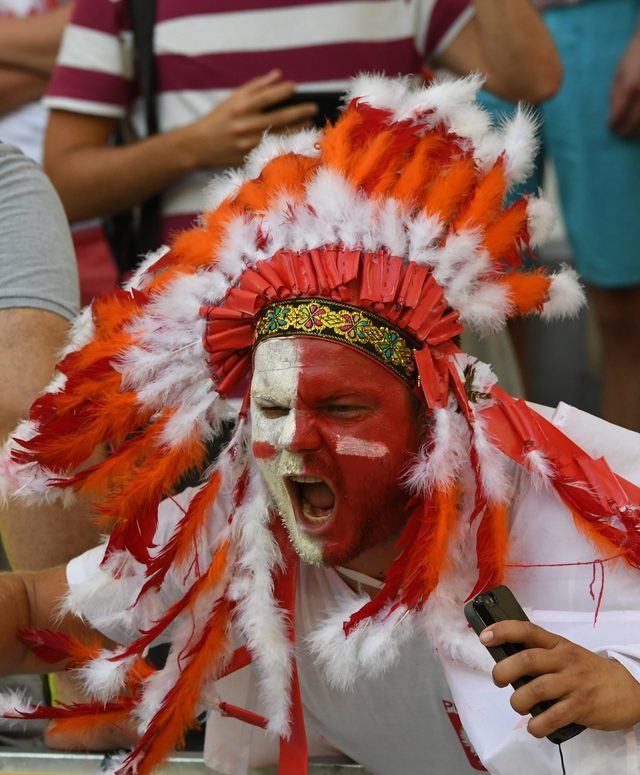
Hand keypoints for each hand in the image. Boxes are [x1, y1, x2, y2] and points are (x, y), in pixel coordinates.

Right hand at [185, 69, 317, 167]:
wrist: (198, 146)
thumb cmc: (218, 119)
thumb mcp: (232, 99)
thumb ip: (255, 86)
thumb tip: (278, 75)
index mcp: (240, 108)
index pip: (265, 97)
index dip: (282, 91)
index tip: (295, 87)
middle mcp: (245, 125)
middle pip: (277, 118)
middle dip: (298, 112)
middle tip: (313, 108)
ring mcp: (248, 144)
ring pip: (279, 135)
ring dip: (297, 129)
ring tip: (310, 122)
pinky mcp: (249, 158)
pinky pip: (272, 150)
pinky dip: (286, 144)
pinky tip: (298, 139)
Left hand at [480, 620, 639, 735]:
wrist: (628, 690)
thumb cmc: (588, 672)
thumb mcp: (566, 654)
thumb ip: (542, 655)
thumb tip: (506, 662)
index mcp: (557, 644)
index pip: (528, 630)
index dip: (503, 631)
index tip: (484, 637)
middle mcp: (564, 660)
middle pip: (527, 660)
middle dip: (504, 671)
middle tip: (498, 680)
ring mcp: (573, 683)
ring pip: (536, 690)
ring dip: (518, 701)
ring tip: (518, 706)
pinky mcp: (581, 707)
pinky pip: (553, 717)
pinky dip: (537, 725)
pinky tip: (534, 726)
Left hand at [609, 31, 639, 137]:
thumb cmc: (636, 55)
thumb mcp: (620, 72)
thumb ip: (615, 95)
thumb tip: (611, 117)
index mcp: (631, 86)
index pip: (619, 115)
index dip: (614, 125)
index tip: (611, 128)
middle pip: (635, 122)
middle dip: (627, 131)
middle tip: (621, 135)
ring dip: (639, 131)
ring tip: (633, 133)